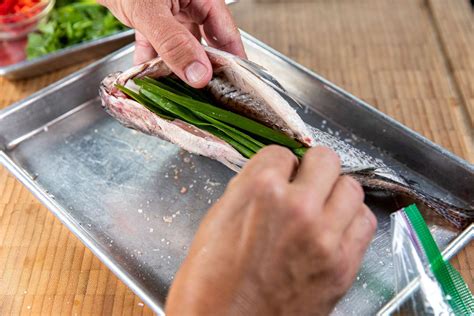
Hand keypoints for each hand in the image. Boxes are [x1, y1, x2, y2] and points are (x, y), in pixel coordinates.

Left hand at [98, 0, 245, 87]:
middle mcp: (189, 4)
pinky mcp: (149, 18)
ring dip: (173, 67)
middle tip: (206, 94)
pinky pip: (155, 44)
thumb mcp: (151, 10)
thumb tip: (198, 75)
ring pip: (179, 46)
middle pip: (205, 43)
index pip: (227, 33)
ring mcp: (169, 12)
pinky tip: (147, 75)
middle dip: (202, 68)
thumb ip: (174, 43)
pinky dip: (151, 59)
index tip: (234, 86)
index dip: (232, 60)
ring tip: (176, 90)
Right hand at [166, 146, 376, 315]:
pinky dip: (351, 220)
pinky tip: (334, 229)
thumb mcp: (216, 222)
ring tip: (320, 208)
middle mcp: (298, 207)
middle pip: (324, 158)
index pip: (282, 152)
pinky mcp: (345, 265)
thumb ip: (248, 189)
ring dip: (334, 192)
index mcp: (260, 191)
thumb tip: (272, 174)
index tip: (276, 177)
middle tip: (301, 185)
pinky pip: (365, 223)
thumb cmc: (209, 283)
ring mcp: (326, 236)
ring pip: (351, 187)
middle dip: (310, 169)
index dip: (277, 166)